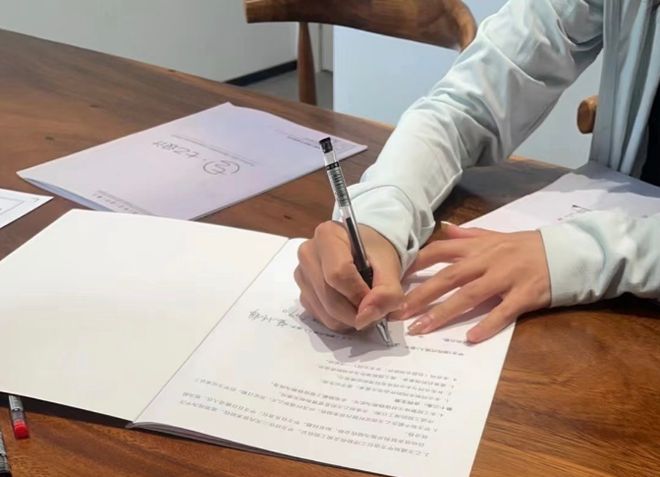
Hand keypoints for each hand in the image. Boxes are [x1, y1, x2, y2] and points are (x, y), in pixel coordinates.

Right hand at [294, 221, 403, 331]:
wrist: (365, 250)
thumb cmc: (375, 252)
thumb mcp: (390, 266)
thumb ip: (387, 291)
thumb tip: (367, 316)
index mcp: (327, 236)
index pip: (339, 275)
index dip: (361, 295)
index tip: (378, 300)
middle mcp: (308, 254)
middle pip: (331, 299)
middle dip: (358, 312)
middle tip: (377, 308)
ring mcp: (302, 275)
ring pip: (327, 314)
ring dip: (351, 319)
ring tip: (365, 305)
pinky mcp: (302, 293)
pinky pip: (322, 319)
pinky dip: (342, 320)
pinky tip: (351, 305)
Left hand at [392, 223, 550, 342]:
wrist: (567, 252)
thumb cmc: (527, 246)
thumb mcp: (495, 235)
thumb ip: (467, 234)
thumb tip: (443, 228)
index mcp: (478, 246)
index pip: (439, 251)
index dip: (415, 264)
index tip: (394, 278)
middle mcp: (487, 260)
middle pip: (447, 277)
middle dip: (420, 295)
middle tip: (398, 312)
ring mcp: (506, 278)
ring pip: (469, 295)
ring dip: (443, 313)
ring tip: (421, 329)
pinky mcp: (524, 295)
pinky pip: (503, 312)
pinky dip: (486, 325)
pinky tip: (470, 338)